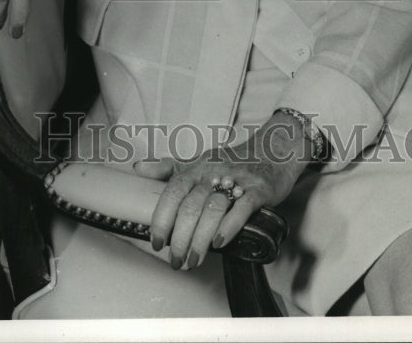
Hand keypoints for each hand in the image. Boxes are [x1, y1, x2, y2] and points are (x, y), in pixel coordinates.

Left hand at [134, 113, 310, 269]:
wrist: (274, 150)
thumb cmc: (233, 162)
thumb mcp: (200, 162)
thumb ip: (169, 169)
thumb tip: (137, 168)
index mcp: (197, 167)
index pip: (173, 190)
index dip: (162, 217)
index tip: (157, 241)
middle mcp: (214, 171)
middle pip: (191, 205)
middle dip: (180, 237)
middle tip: (176, 260)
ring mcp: (237, 179)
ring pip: (213, 209)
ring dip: (200, 239)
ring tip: (194, 259)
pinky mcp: (259, 189)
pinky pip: (242, 207)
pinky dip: (229, 226)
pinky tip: (219, 243)